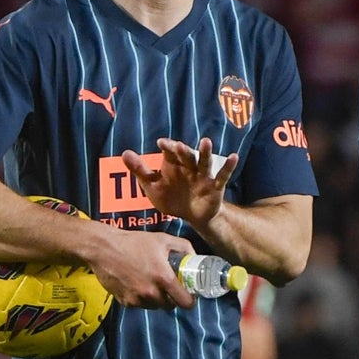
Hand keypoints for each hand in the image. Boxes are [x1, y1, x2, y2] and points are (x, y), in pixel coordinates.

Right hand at [89, 227, 197, 309]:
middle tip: (171, 287)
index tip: (190, 296)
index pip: (184, 302)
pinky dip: (142, 299)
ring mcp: (137, 299)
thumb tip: (195, 258)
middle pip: (170, 306)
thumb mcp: (164, 239)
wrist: (104, 248)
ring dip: (157, 299)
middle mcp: (151, 293)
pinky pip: (140, 305)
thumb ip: (184, 248)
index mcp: (164, 278)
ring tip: (154, 284)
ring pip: (155, 306)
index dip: (190, 300)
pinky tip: (139, 284)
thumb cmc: (135, 242)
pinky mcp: (124, 301)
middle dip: (173, 298)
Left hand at [123, 137, 237, 228]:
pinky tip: (234, 156)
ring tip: (206, 142)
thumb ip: (140, 170)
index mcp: (174, 166)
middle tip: (178, 146)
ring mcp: (203, 176)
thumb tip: (124, 152)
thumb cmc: (172, 198)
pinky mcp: (215, 186)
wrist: (191, 216)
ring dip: (205, 152)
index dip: (167, 148)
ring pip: (204, 162)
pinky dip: (229, 166)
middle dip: (183, 151)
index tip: (162, 143)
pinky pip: (222, 176)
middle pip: (187, 157)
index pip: (170, 153)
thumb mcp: (153, 186)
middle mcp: (189, 168)